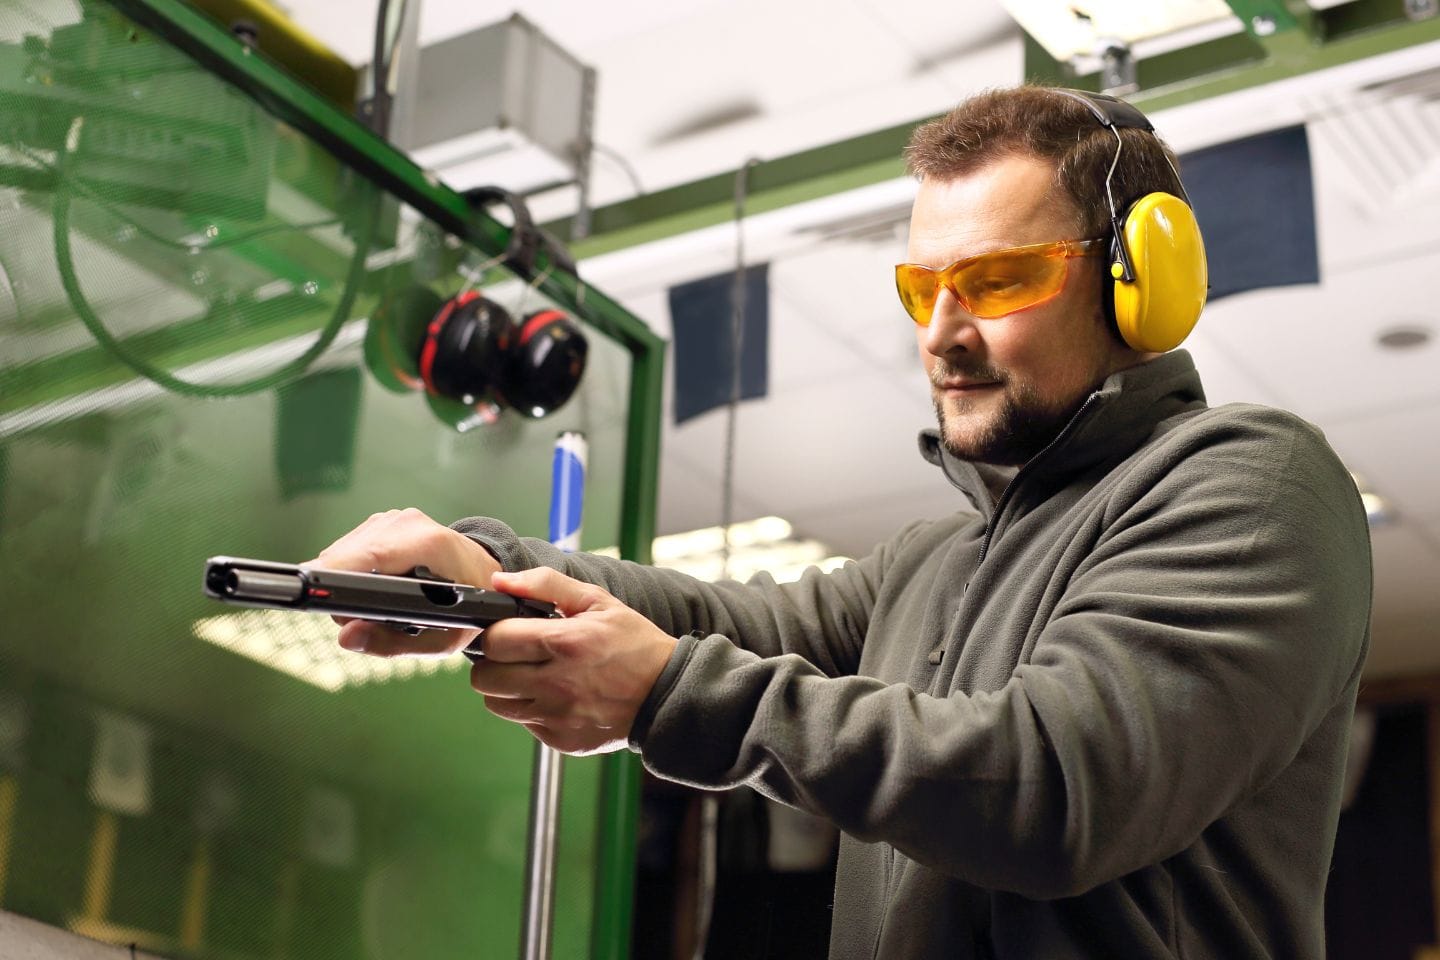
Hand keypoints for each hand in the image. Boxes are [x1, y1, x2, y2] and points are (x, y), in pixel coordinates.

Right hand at [304, 507, 501, 656]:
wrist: (486, 575)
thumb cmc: (470, 608)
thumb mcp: (442, 639)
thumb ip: (392, 643)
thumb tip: (347, 637)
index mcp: (429, 544)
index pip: (367, 556)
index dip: (335, 579)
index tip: (321, 601)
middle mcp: (408, 523)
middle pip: (344, 557)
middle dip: (342, 591)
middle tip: (363, 619)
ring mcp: (394, 518)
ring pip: (341, 552)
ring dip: (346, 581)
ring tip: (376, 603)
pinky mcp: (384, 520)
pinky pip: (350, 546)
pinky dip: (353, 570)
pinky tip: (377, 585)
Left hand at [471, 567, 677, 755]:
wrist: (667, 695)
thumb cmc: (633, 644)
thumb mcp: (597, 601)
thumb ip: (545, 584)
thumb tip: (501, 581)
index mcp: (564, 643)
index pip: (494, 641)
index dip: (496, 633)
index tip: (509, 632)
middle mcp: (556, 684)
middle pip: (484, 678)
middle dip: (493, 663)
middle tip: (516, 656)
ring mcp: (557, 716)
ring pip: (497, 704)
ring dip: (506, 689)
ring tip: (533, 676)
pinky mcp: (560, 739)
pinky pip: (524, 723)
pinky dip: (531, 710)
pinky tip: (556, 697)